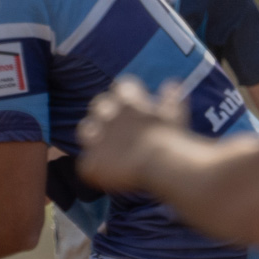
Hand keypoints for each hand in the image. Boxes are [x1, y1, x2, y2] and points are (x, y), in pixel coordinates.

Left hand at [77, 78, 185, 192]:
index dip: (126, 96)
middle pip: (98, 105)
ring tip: (106, 149)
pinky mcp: (91, 161)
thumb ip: (170, 98)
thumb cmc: (170, 138)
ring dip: (93, 136)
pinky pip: (87, 163)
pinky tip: (108, 174)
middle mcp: (107, 115)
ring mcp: (96, 137)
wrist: (160, 164)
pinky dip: (96, 168)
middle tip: (117, 127)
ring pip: (84, 129)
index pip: (121, 87)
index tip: (134, 104)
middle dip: (105, 112)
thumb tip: (171, 84)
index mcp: (127, 102)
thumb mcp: (174, 114)